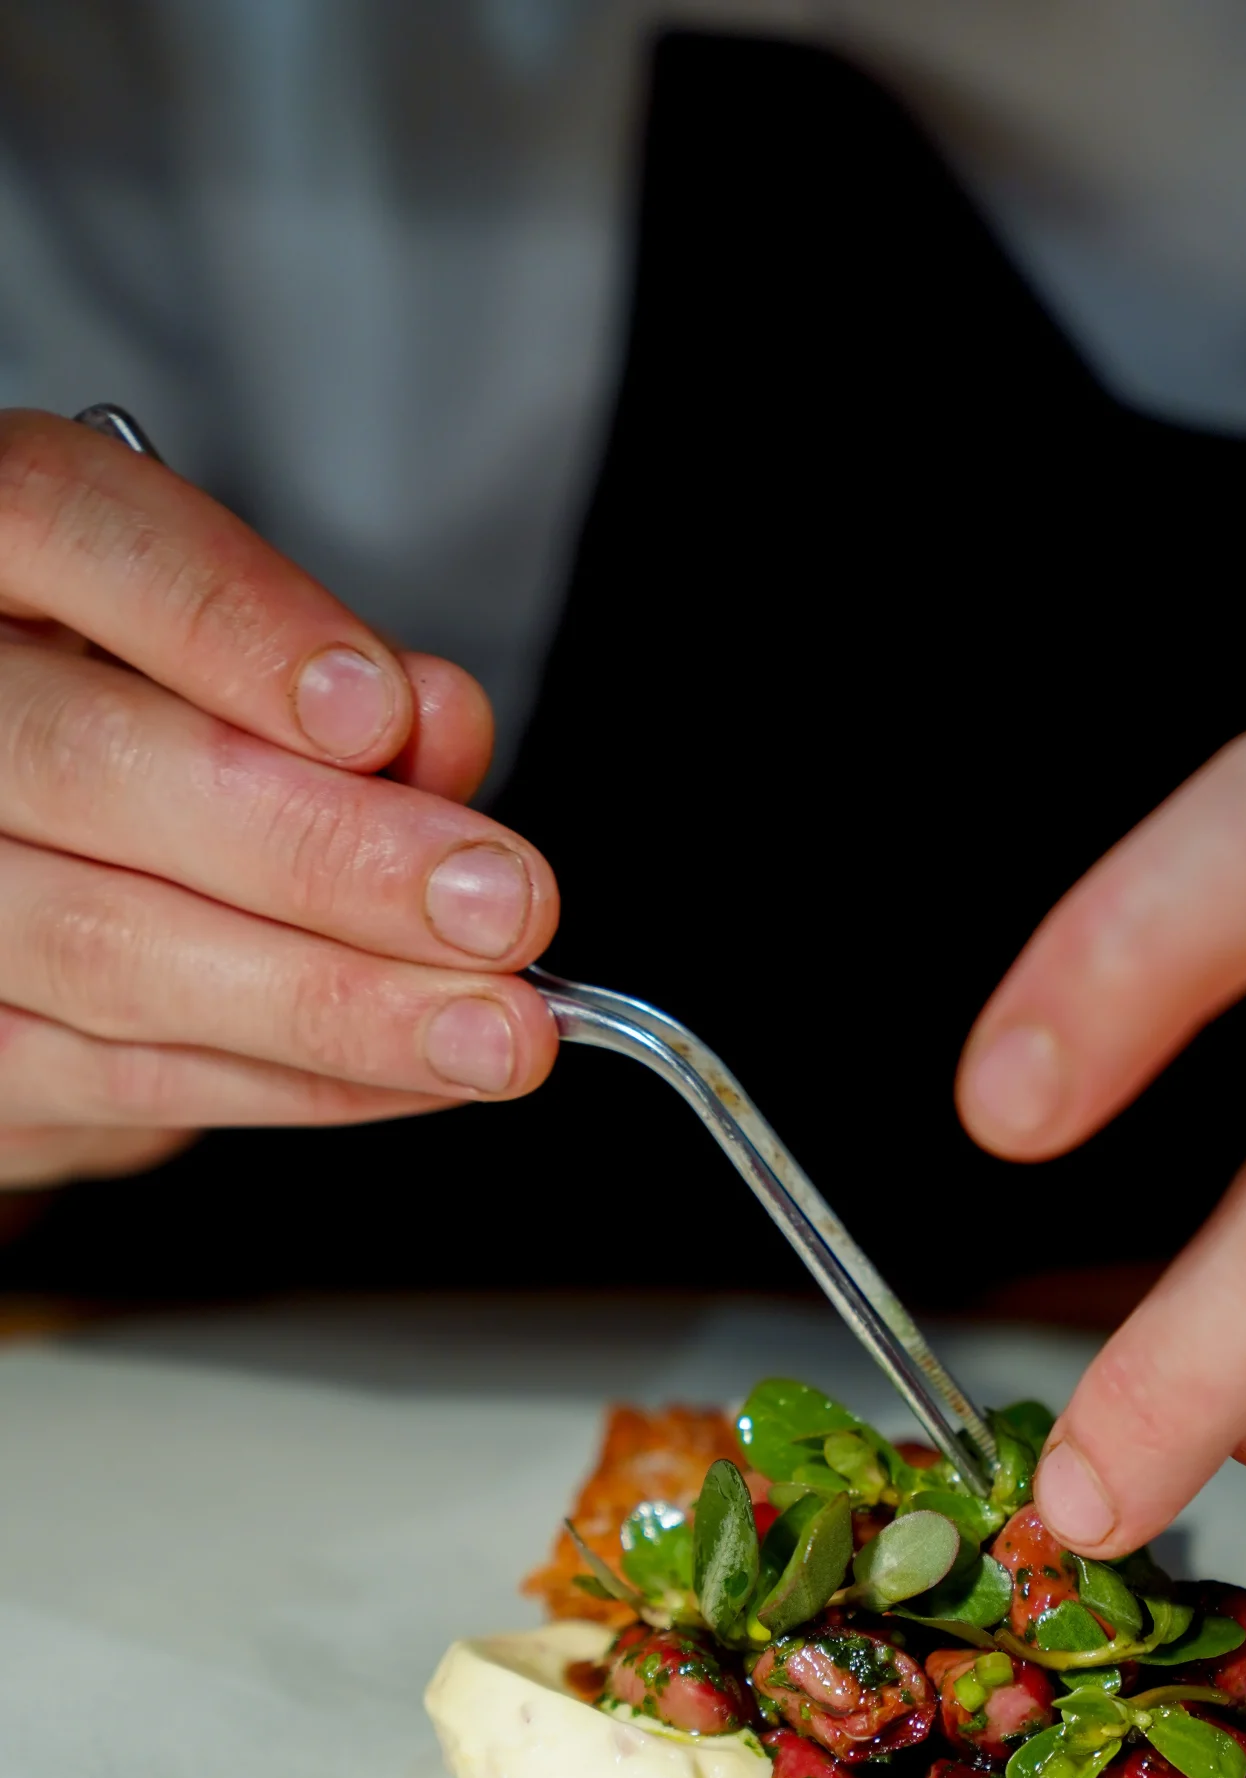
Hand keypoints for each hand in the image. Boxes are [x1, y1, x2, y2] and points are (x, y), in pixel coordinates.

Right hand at [0, 411, 558, 1189]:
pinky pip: (120, 1080)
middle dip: (324, 850)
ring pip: (107, 947)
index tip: (382, 711)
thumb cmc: (151, 751)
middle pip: (90, 764)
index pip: (69, 524)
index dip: (228, 619)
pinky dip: (295, 1081)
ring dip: (334, 1001)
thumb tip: (435, 729)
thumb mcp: (238, 671)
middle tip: (495, 906)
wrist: (36, 887)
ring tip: (494, 1027)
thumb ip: (334, 682)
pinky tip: (413, 1070)